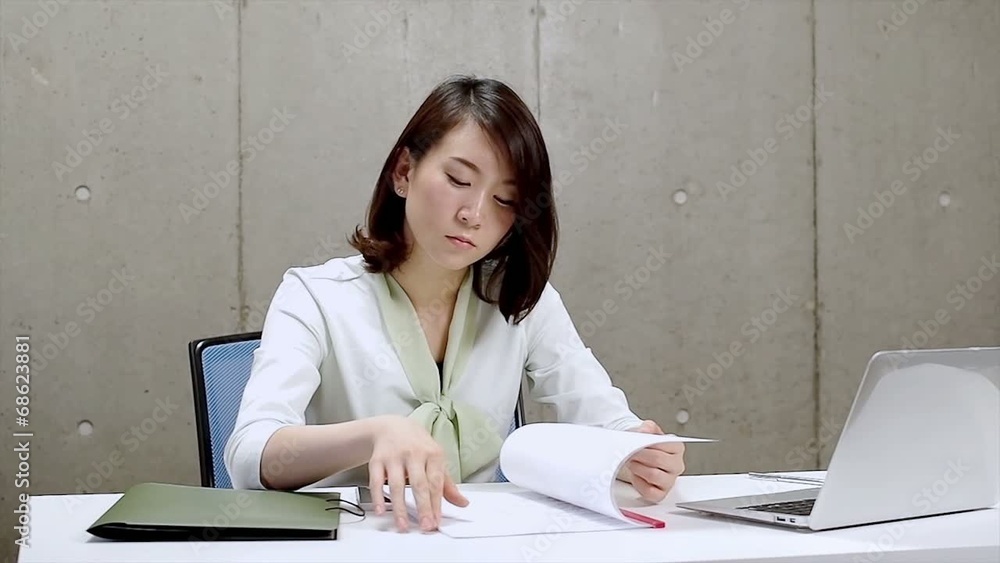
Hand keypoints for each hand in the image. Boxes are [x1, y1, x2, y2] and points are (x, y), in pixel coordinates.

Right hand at [367, 415, 468, 531]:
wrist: (393, 427)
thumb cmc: (418, 446)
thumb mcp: (436, 460)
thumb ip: (447, 484)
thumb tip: (463, 503)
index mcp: (433, 454)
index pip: (436, 482)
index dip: (436, 504)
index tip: (436, 522)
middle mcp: (414, 453)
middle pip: (419, 484)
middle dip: (423, 507)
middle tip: (426, 526)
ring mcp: (394, 456)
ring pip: (396, 485)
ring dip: (399, 508)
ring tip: (403, 525)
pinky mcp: (377, 460)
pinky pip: (377, 481)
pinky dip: (378, 497)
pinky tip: (381, 511)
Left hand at [622, 420, 685, 502]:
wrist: (639, 457)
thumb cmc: (646, 446)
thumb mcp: (647, 431)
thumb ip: (647, 427)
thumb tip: (644, 430)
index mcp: (677, 448)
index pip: (665, 445)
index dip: (647, 444)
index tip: (635, 442)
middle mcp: (676, 465)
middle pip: (658, 459)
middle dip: (640, 455)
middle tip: (630, 453)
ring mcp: (670, 481)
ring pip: (653, 475)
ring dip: (638, 468)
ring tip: (631, 463)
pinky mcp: (661, 494)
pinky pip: (649, 491)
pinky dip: (638, 483)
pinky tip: (635, 476)